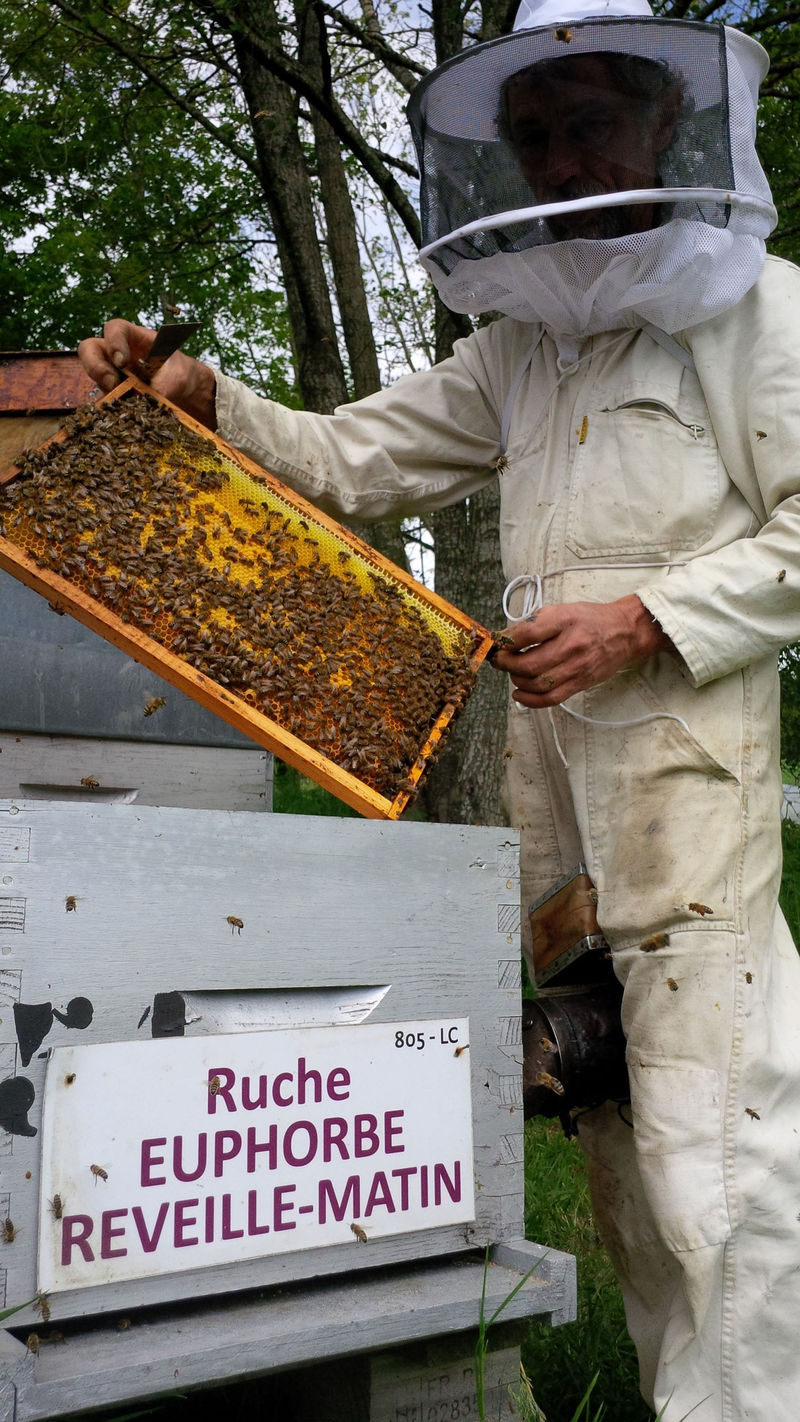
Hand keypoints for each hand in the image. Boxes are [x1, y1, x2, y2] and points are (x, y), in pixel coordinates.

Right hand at [77, 320, 217, 429]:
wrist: (183, 390)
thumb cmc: (178, 372)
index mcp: (132, 337)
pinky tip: (121, 414)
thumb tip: (149, 402)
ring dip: (104, 389)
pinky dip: (109, 407)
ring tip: (121, 401)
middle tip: (111, 382)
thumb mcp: (176, 376)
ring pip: (94, 376)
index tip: (121, 361)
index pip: (114, 329)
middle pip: (89, 349)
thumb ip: (162, 385)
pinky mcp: (112, 392)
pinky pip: (103, 398)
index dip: (113, 341)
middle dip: (95, 365)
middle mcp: (115, 352)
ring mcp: (111, 372)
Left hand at [490, 595, 672, 706]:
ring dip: (517, 681)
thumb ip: (535, 623)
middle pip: (529, 664)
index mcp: (565, 621)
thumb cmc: (591, 619)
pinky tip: (519, 694)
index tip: (496, 643)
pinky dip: (530, 700)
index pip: (526, 633)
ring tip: (512, 673)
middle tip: (499, 660)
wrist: (625, 632)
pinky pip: (551, 698)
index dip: (505, 641)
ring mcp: (577, 667)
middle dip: (506, 665)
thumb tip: (506, 637)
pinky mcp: (581, 683)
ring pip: (537, 684)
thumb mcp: (562, 610)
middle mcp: (572, 645)